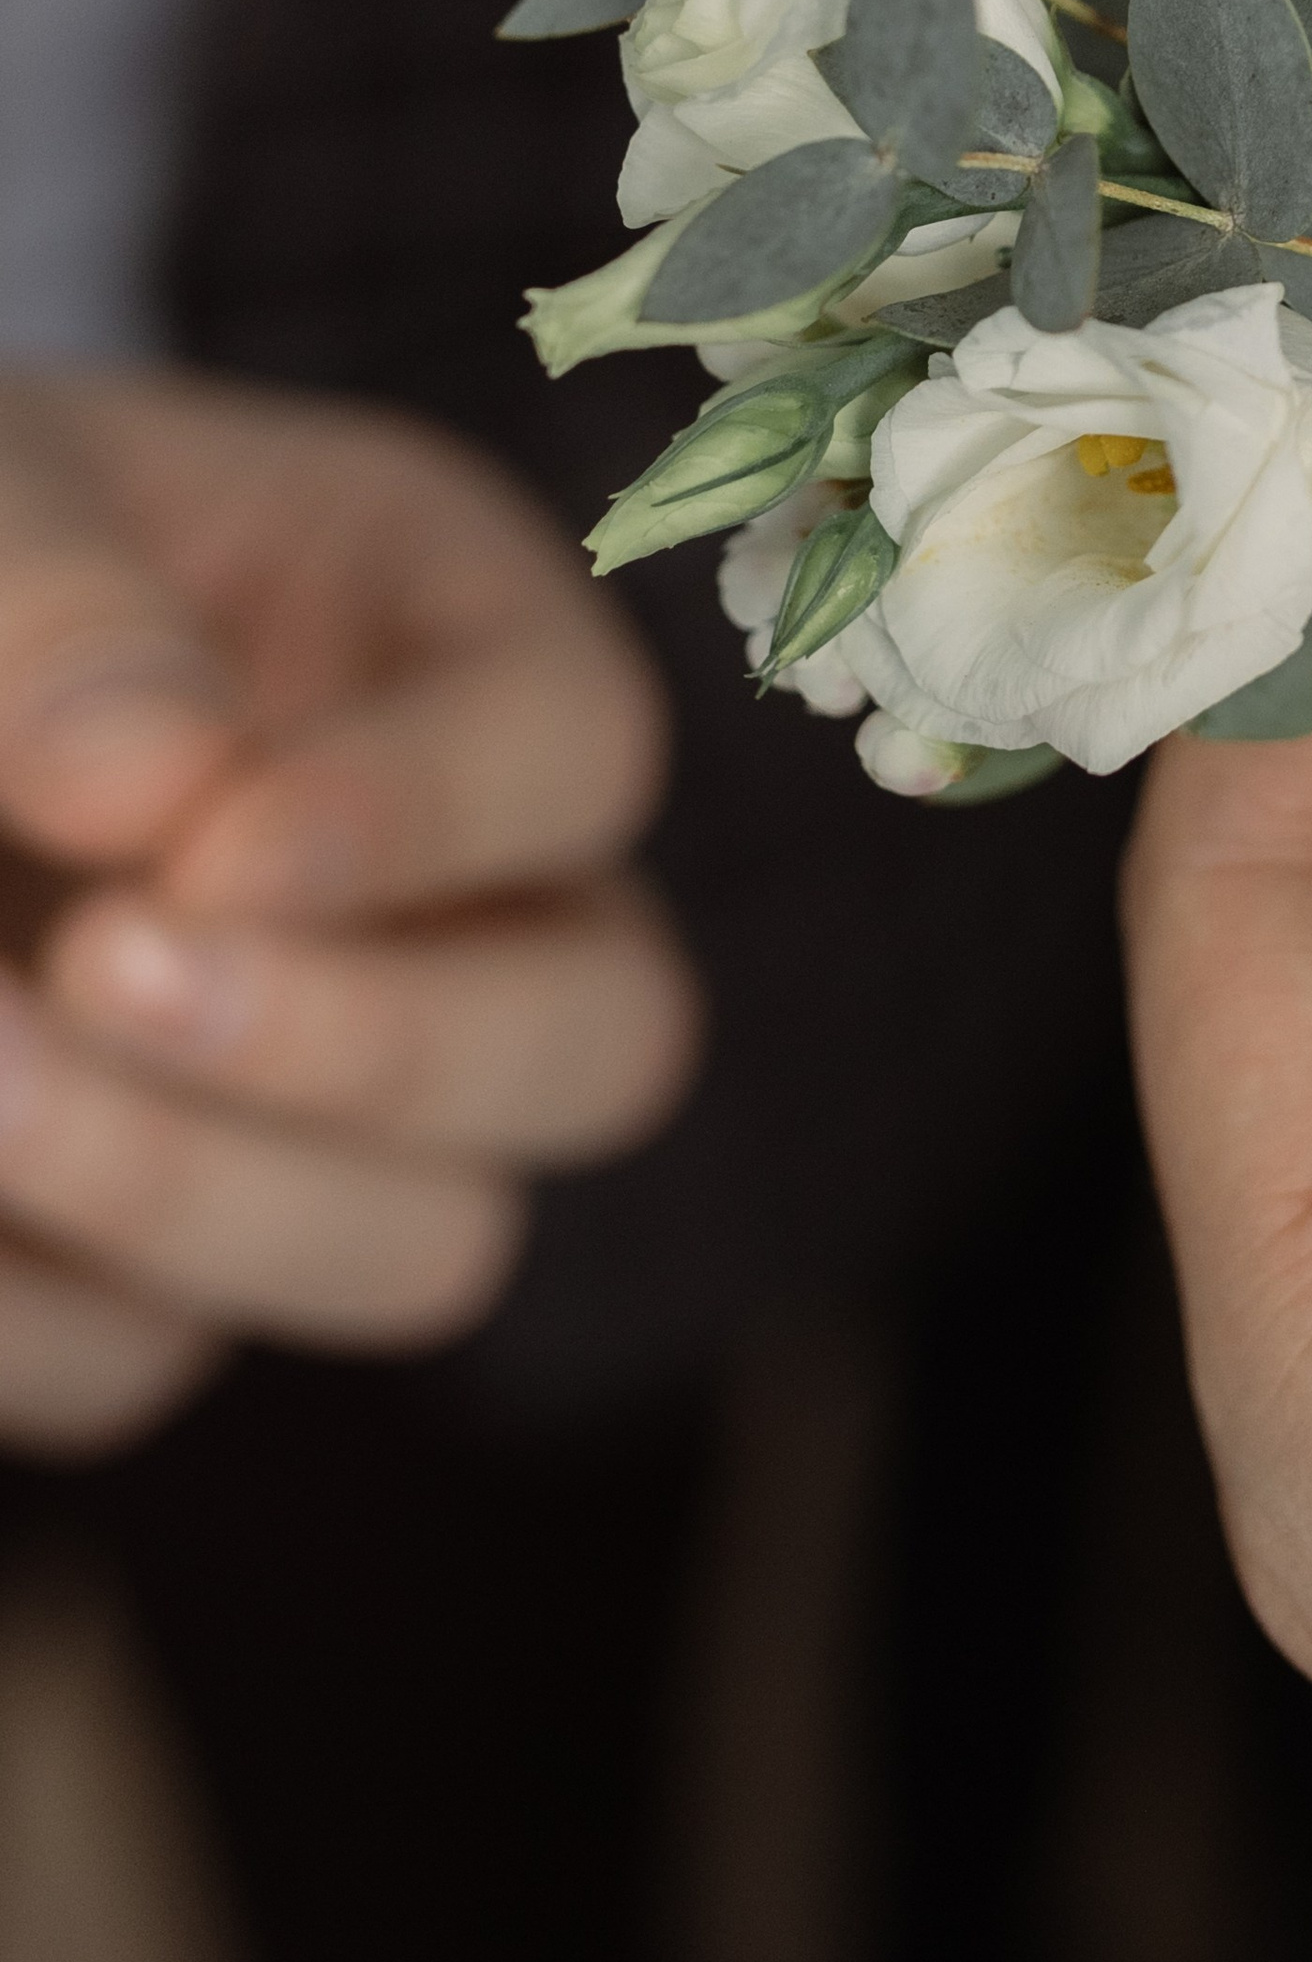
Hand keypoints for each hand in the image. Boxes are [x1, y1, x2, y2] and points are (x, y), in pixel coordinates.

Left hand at [0, 372, 693, 1454]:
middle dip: (377, 1044)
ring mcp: (318, 1092)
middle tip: (97, 965)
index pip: (582, 754)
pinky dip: (15, 1311)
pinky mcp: (146, 1251)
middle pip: (603, 1041)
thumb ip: (57, 601)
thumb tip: (157, 779)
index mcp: (448, 634)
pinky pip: (139, 1360)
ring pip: (423, 1247)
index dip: (436, 820)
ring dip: (191, 1197)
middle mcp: (448, 885)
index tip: (199, 847)